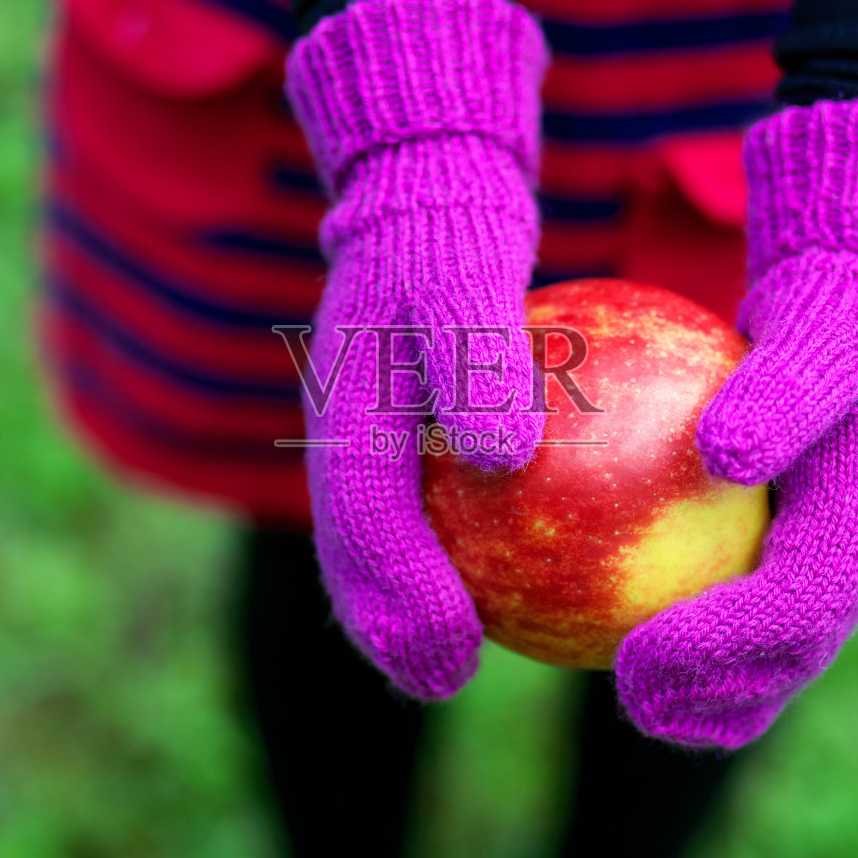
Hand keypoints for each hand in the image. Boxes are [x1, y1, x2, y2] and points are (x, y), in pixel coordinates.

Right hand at [286, 0, 548, 698]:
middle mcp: (340, 435)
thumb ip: (477, 363)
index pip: (360, 527)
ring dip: (408, 597)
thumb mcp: (465, 274)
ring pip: (376, 533)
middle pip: (352, 550)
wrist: (422, 182)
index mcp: (341, 413)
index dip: (397, 604)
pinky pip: (418, 501)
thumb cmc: (451, 227)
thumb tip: (507, 462)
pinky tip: (518, 570)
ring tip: (463, 649)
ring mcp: (362, 433)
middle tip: (444, 676)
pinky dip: (450, 545)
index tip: (450, 662)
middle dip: (388, 622)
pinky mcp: (394, 426)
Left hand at [616, 100, 857, 747]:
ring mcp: (828, 573)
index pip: (791, 614)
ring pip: (772, 660)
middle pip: (787, 662)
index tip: (635, 657)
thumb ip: (783, 395)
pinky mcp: (797, 565)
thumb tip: (724, 453)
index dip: (719, 651)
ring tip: (629, 697)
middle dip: (715, 697)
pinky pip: (740, 617)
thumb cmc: (830, 329)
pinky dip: (690, 644)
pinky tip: (606, 629)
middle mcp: (849, 567)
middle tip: (629, 698)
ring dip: (709, 695)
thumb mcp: (816, 339)